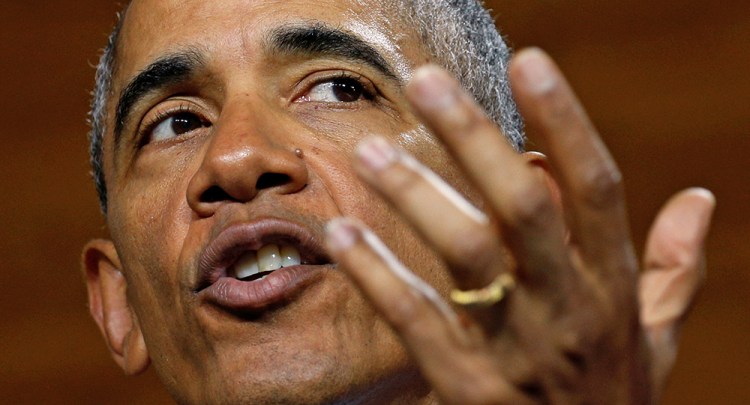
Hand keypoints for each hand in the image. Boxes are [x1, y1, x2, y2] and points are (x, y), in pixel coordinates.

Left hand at [326, 48, 714, 403]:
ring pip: (467, 255)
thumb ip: (672, 270)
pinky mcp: (468, 388)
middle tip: (425, 81)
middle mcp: (570, 312)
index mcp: (612, 290)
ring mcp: (518, 351)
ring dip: (417, 196)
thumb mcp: (654, 339)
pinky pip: (417, 320)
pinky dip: (378, 273)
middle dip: (474, 139)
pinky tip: (344, 231)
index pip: (597, 189)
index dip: (566, 122)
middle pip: (523, 207)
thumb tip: (702, 200)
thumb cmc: (609, 397)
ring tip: (371, 149)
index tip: (530, 61)